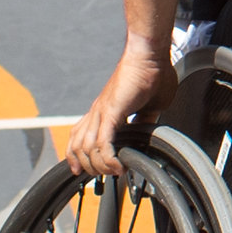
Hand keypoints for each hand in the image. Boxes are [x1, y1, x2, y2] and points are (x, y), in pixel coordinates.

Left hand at [66, 44, 176, 177]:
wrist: (150, 55)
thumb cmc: (154, 73)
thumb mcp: (151, 104)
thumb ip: (144, 119)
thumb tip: (145, 130)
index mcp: (105, 110)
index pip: (80, 136)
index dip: (78, 156)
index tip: (86, 170)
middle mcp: (97, 112)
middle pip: (77, 147)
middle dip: (87, 167)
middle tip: (103, 177)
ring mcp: (102, 112)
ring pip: (86, 149)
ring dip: (98, 166)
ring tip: (114, 173)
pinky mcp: (111, 112)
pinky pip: (102, 143)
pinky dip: (108, 159)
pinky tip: (118, 167)